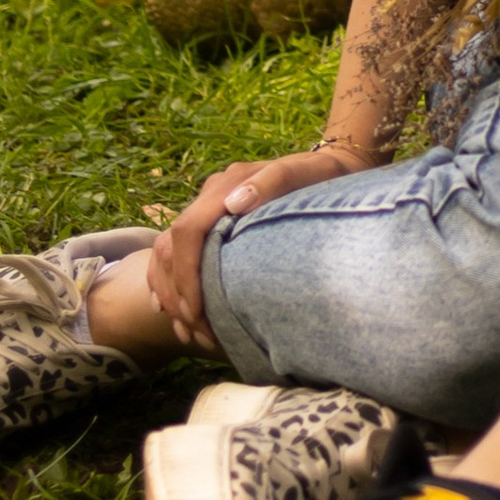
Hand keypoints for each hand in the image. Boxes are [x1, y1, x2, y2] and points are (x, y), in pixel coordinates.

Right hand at [145, 144, 375, 352]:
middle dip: (178, 293)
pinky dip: (171, 286)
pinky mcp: (213, 224)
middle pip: (171, 246)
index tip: (197, 311)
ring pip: (167, 253)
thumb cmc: (322, 178)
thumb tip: (235, 203)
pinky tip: (177, 315)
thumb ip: (274, 182)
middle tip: (198, 332)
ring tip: (190, 332)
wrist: (332, 167)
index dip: (186, 273)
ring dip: (172, 294)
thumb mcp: (306, 175)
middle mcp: (211, 195)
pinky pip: (177, 255)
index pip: (189, 230)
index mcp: (227, 184)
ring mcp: (209, 209)